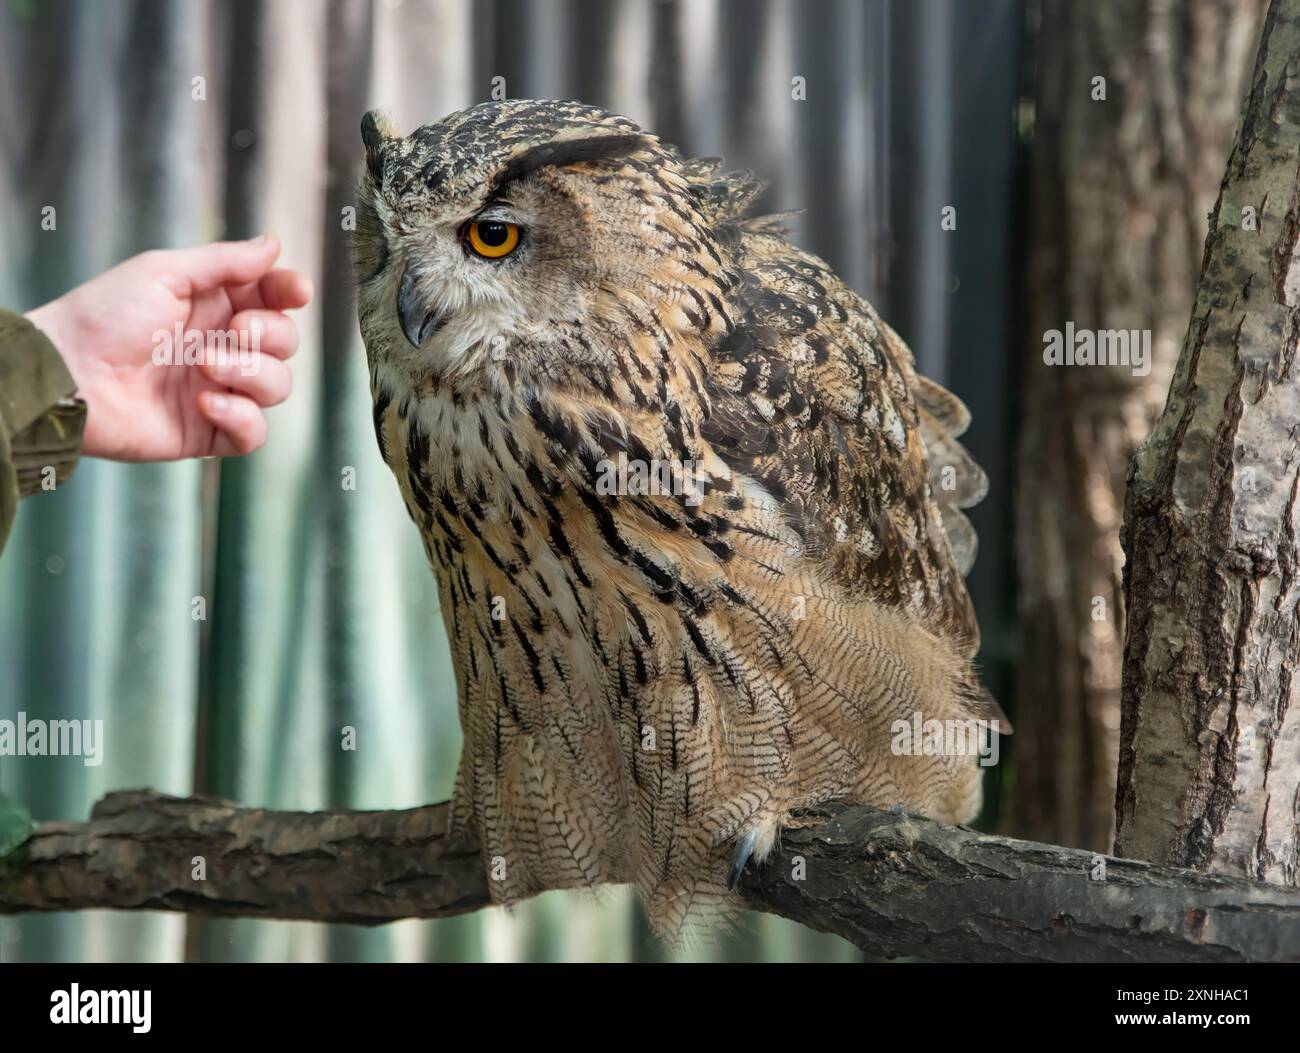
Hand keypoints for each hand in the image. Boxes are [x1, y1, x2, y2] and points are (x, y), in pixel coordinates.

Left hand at [25, 237, 311, 461]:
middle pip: (285, 343)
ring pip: (278, 386)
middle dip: (270, 335)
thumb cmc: (105, 316)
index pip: (273, 299)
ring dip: (249, 373)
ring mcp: (219, 390)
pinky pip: (255, 433)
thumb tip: (274, 245)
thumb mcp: (164, 273)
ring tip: (203, 367)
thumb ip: (224, 262)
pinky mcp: (209, 432)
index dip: (290, 294)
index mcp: (214, 307)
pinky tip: (205, 403)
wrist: (67, 373)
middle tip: (231, 332)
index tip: (295, 291)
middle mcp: (223, 348)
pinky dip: (242, 417)